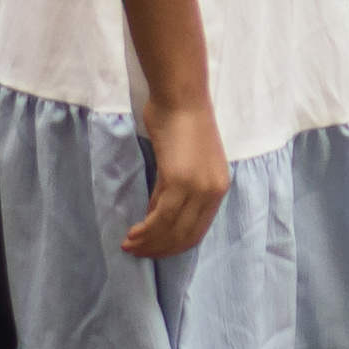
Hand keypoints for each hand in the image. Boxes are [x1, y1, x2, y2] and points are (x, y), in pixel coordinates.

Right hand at [125, 95, 229, 258]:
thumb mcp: (180, 164)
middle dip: (159, 249)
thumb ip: (170, 193)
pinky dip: (145, 230)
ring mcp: (199, 187)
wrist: (181, 97)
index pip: (197, 231)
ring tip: (129, 245)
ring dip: (148, 243)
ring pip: (172, 230)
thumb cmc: (180, 122)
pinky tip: (133, 232)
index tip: (153, 250)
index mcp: (219, 187)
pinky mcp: (180, 181)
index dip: (173, 246)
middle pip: (185, 236)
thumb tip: (155, 219)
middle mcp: (213, 191)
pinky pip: (161, 217)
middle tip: (135, 252)